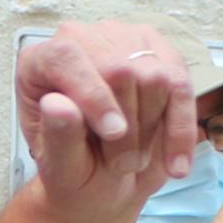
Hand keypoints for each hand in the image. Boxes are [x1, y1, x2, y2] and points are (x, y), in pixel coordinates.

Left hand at [15, 21, 200, 222]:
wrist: (107, 181)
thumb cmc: (77, 171)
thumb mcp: (61, 167)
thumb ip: (58, 138)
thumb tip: (57, 105)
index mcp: (41, 62)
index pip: (67, 57)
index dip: (93, 94)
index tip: (113, 133)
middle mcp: (82, 40)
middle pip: (118, 68)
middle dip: (128, 126)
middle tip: (120, 165)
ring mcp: (124, 42)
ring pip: (155, 76)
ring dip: (151, 129)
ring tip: (135, 158)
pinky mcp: (161, 54)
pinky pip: (181, 86)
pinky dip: (182, 128)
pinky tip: (176, 163)